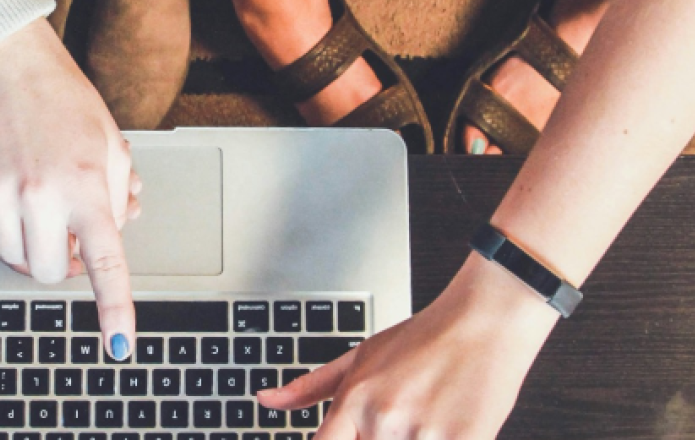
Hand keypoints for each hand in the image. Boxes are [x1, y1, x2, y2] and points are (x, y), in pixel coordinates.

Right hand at [0, 19, 140, 358]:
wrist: (9, 67)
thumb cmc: (66, 102)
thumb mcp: (110, 146)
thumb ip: (116, 199)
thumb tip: (110, 239)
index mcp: (87, 187)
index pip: (106, 263)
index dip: (115, 309)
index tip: (119, 344)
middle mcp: (42, 194)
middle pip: (48, 271)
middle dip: (60, 261)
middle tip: (65, 229)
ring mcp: (0, 192)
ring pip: (14, 255)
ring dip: (30, 239)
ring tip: (38, 196)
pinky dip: (1, 218)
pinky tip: (9, 181)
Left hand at [258, 254, 559, 439]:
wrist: (485, 321)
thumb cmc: (423, 339)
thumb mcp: (359, 358)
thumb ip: (309, 388)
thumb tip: (264, 400)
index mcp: (356, 400)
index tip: (346, 438)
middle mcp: (384, 419)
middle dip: (381, 436)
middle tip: (401, 414)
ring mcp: (424, 434)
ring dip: (413, 437)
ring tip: (426, 411)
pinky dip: (438, 439)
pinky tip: (443, 420)